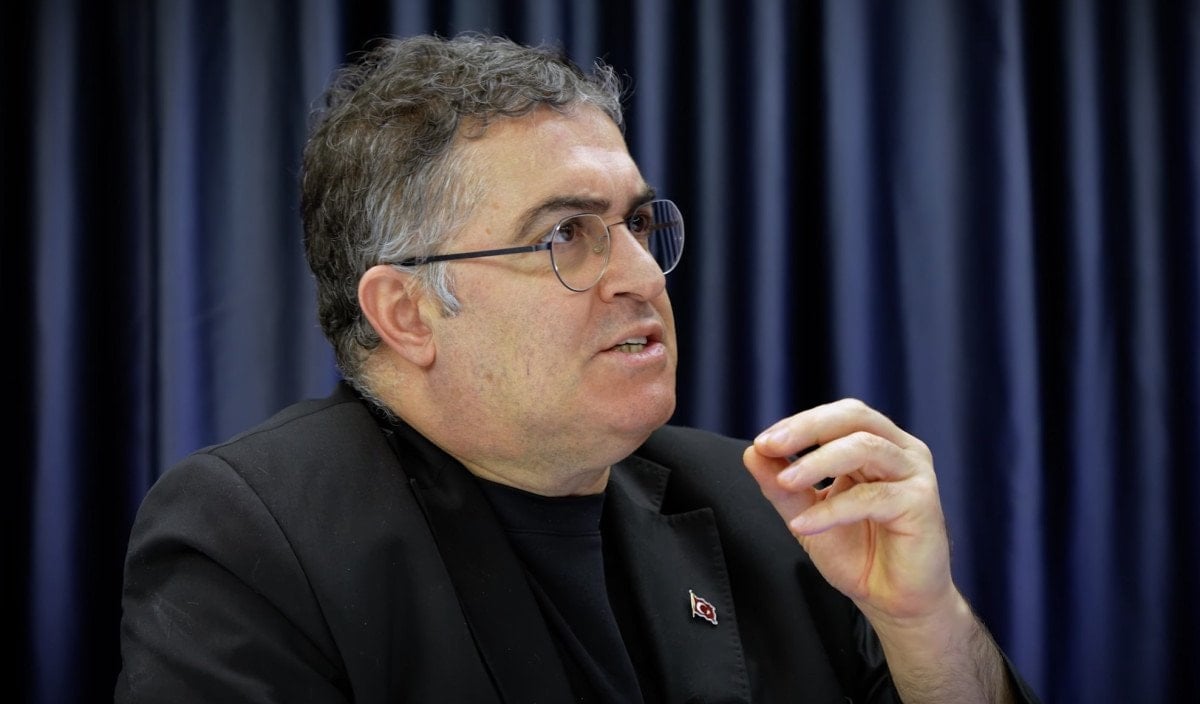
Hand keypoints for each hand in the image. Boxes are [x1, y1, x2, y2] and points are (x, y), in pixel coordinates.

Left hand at [743, 399, 955, 624]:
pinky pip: (872, 497)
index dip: (799, 424)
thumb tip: (751, 453)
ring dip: (818, 462)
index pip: (837, 417)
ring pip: (865, 448)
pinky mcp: (922, 504)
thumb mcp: (808, 515)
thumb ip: (782, 487)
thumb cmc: (859, 554)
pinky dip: (832, 509)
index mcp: (878, 445)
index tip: (761, 443)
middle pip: (854, 418)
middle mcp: (901, 451)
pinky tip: (804, 525)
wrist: (893, 602)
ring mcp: (915, 475)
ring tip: (784, 483)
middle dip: (807, 428)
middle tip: (769, 446)